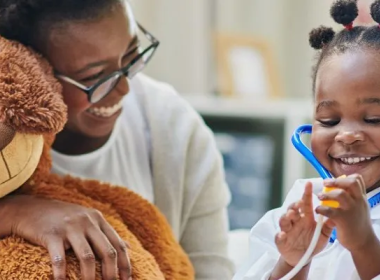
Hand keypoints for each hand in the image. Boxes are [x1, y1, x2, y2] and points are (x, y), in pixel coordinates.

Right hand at [0, 195, 131, 279]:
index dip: (125, 265)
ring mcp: (70, 227)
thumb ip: (107, 233)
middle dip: (111, 274)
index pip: (118, 244)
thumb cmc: (62, 217)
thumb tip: (129, 247)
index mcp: (98, 219)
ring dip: (90, 278)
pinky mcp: (52, 234)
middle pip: (107, 252)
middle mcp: (87, 222)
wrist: (30, 208)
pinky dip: (62, 275)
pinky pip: (60, 259)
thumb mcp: (88, 219)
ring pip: (87, 257)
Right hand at [275, 182, 332, 266]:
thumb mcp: (323, 235)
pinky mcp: (281, 240)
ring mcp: (287, 230)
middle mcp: (295, 221)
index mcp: (306, 218)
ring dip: (286, 216)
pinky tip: (283, 234)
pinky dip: (280, 235)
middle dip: (294, 205)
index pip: (306, 203)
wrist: (303, 259)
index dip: (307, 193)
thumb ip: (328, 226)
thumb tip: (336, 215)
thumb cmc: (312, 243)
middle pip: (292, 209)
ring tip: (291, 215)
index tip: (309, 184)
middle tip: (299, 204)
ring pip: (284, 220)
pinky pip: (279, 236)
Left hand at [316, 174, 374, 251]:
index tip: (336, 180)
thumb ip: (352, 197)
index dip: (345, 177)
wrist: (363, 243)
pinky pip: (331, 211)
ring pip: (341, 195)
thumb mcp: (359, 207)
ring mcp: (352, 210)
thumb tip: (339, 187)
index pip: (357, 179)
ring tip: (320, 197)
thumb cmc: (358, 224)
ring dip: (327, 194)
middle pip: (351, 183)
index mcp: (360, 198)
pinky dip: (322, 209)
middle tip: (325, 183)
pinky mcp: (344, 220)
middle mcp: (358, 201)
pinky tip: (318, 210)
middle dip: (336, 181)